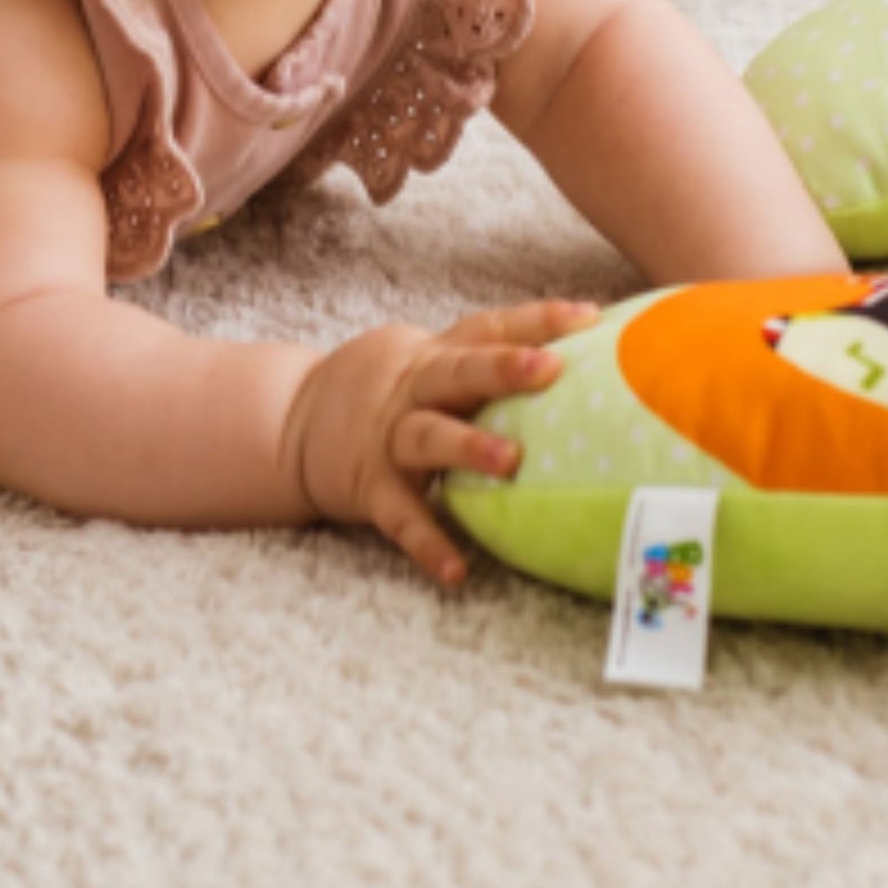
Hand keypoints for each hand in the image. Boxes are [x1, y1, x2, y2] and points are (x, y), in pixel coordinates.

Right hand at [280, 299, 598, 585]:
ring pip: (428, 436)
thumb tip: (592, 366)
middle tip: (551, 369)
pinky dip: (427, 544)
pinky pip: (401, 517)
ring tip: (511, 464)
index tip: (589, 316)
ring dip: (468, 447)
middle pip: (458, 371)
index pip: (490, 328)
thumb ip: (491, 364)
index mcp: (438, 357)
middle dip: (502, 368)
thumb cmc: (397, 393)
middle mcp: (413, 390)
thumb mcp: (434, 364)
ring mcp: (389, 437)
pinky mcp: (369, 487)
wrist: (296, 420)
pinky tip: (456, 571)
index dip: (538, 320)